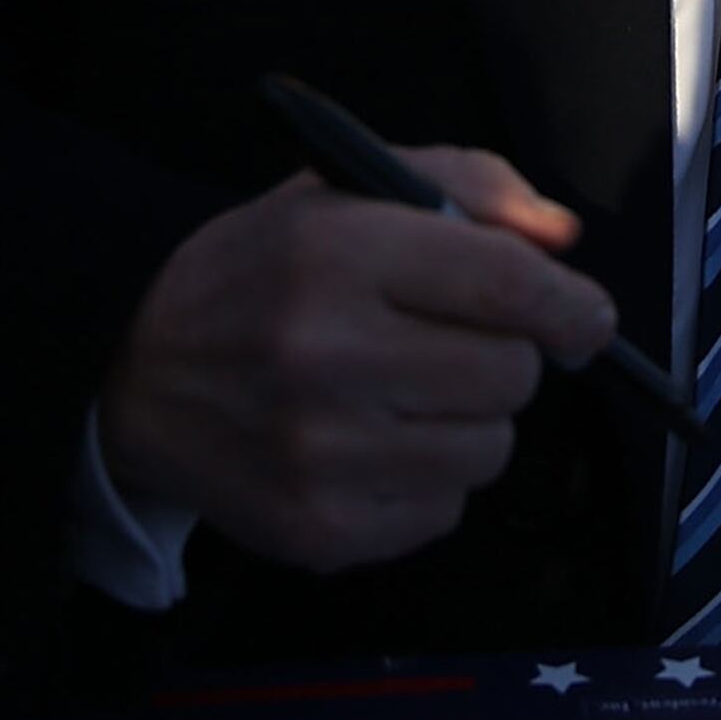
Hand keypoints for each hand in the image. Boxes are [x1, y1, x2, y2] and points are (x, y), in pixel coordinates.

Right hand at [97, 149, 616, 573]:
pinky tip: (370, 444)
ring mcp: (320, 454)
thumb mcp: (348, 188)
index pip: (508, 286)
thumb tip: (564, 242)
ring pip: (489, 451)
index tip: (583, 317)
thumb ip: (471, 188)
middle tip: (454, 345)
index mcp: (338, 252)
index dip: (570, 305)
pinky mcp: (318, 530)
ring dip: (469, 423)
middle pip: (511, 376)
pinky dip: (428, 481)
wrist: (137, 372)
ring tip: (402, 393)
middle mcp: (326, 355)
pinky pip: (443, 513)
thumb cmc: (262, 271)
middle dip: (505, 356)